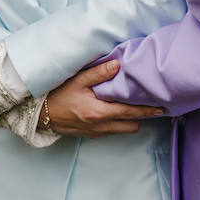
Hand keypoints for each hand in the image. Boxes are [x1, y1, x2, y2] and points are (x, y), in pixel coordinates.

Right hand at [45, 60, 164, 137]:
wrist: (38, 115)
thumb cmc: (57, 96)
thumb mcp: (77, 80)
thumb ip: (98, 73)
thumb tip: (118, 65)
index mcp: (98, 112)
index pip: (130, 112)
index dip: (147, 110)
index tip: (161, 108)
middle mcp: (100, 126)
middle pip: (130, 126)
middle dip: (142, 117)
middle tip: (152, 106)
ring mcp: (95, 132)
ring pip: (122, 130)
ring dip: (130, 121)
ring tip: (136, 108)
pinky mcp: (90, 135)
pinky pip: (111, 131)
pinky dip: (118, 123)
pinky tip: (117, 112)